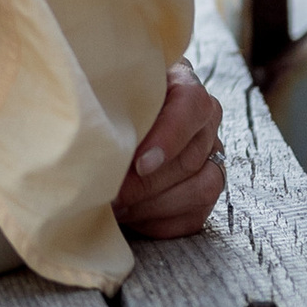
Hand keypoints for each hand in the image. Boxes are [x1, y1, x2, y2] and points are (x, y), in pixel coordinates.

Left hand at [113, 59, 227, 240]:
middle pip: (190, 158)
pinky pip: (195, 215)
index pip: (192, 106)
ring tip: (118, 207)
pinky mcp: (204, 188)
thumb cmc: (110, 95)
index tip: (139, 163)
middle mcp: (205, 122)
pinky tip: (131, 217)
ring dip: (155, 205)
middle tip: (111, 193)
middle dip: (148, 184)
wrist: (114, 111)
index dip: (169, 138)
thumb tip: (97, 134)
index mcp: (185, 85)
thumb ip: (111, 95)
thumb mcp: (111, 85)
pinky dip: (160, 222)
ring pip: (201, 189)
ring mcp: (210, 156)